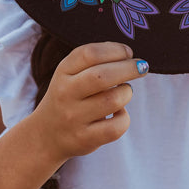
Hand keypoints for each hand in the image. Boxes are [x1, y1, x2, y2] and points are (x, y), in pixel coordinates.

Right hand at [30, 41, 147, 163]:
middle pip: (102, 76)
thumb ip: (94, 62)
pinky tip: (118, 114)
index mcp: (63, 72)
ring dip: (127, 92)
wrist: (46, 135)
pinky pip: (116, 127)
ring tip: (124, 92)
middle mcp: (65, 93)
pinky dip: (124, 118)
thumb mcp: (70, 74)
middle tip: (142, 67)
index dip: (115, 50)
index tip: (127, 53)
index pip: (89, 54)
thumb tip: (128, 56)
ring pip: (113, 100)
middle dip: (129, 68)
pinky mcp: (84, 139)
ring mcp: (74, 117)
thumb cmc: (68, 98)